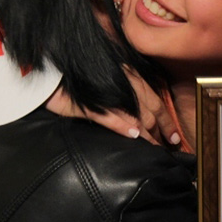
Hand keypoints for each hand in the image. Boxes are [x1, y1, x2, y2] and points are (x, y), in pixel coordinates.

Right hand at [44, 67, 180, 146]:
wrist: (47, 74)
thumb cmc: (75, 81)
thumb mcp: (103, 88)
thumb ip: (122, 101)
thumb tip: (139, 123)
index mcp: (126, 75)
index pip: (153, 99)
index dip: (167, 119)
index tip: (175, 135)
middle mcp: (120, 79)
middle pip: (149, 107)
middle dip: (163, 129)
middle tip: (172, 145)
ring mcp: (105, 90)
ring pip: (135, 112)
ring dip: (149, 133)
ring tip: (157, 148)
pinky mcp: (88, 102)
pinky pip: (109, 114)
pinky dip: (123, 124)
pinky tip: (134, 135)